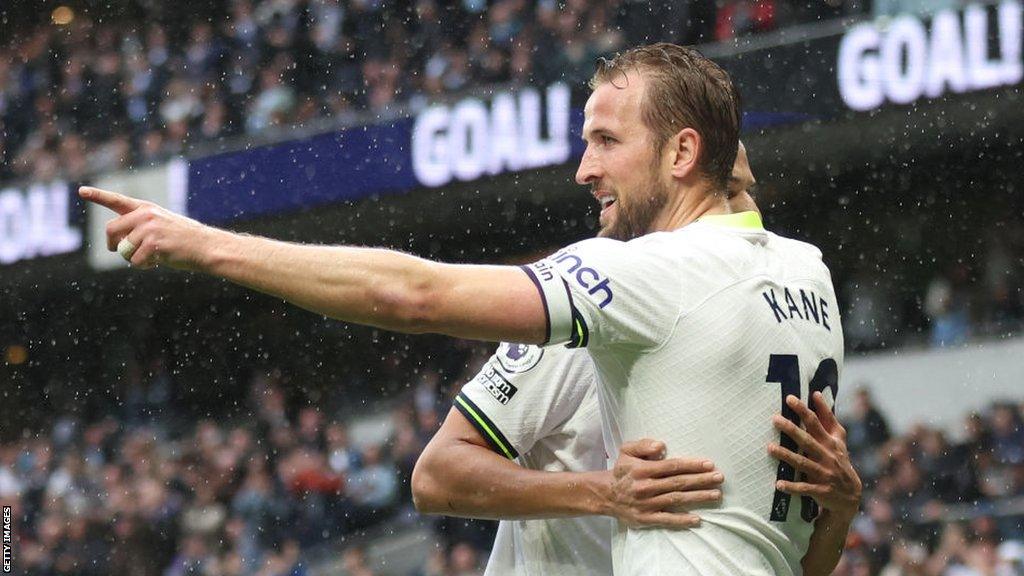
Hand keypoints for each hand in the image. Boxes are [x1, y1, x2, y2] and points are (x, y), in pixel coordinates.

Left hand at [80, 186, 214, 270]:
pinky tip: (159, 261)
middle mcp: (145, 215)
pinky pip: (136, 261)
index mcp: (146, 208)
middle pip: (111, 230)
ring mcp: (149, 229)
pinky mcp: (154, 243)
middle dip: (114, 245)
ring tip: (153, 257)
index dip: (97, 196)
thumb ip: (138, 229)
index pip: (117, 201)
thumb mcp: (160, 226)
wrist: (206, 246)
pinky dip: (144, 266)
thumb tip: (117, 246)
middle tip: (123, 252)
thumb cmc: (183, 240)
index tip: (81, 191)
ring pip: (124, 249)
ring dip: (134, 258)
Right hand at [606, 438, 722, 528]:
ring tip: (716, 494)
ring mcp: (647, 504)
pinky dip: (682, 520)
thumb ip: (643, 445)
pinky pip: (666, 519)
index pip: (672, 466)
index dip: (692, 465)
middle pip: (678, 483)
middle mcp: (646, 487)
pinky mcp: (646, 518)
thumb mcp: (626, 451)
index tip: (709, 464)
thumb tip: (662, 446)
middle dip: (701, 480)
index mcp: (643, 469)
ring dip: (698, 497)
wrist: (605, 495)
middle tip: (720, 477)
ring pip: (676, 500)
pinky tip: (697, 519)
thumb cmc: (622, 471)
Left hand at [768, 392, 861, 517]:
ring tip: (769, 448)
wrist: (851, 495)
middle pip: (807, 440)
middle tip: (775, 418)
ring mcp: (824, 474)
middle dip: (791, 429)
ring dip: (786, 456)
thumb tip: (817, 393)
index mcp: (831, 442)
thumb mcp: (837, 438)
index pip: (816, 423)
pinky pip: (804, 488)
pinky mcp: (820, 490)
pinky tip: (778, 484)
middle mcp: (828, 456)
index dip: (804, 410)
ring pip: (803, 463)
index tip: (789, 399)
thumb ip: (827, 417)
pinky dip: (792, 486)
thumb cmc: (839, 460)